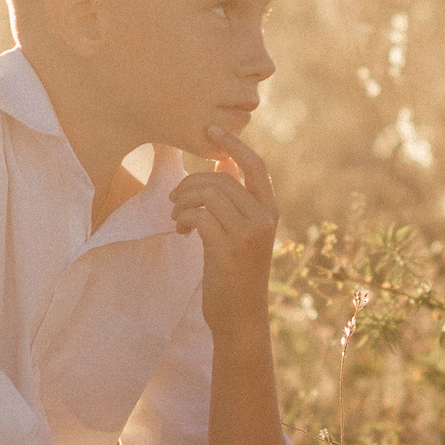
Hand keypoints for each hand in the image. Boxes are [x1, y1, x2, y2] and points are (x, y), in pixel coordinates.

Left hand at [172, 124, 278, 333]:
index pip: (255, 165)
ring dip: (183, 201)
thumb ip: (236, 198)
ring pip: (209, 195)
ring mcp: (248, 234)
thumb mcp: (242, 231)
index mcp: (270, 210)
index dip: (233, 143)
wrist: (240, 316)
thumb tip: (223, 161)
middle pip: (222, 178)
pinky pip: (199, 216)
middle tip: (174, 199)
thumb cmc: (236, 272)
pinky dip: (183, 219)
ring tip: (177, 217)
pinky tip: (181, 231)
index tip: (210, 128)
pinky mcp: (228, 250)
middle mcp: (264, 219)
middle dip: (191, 183)